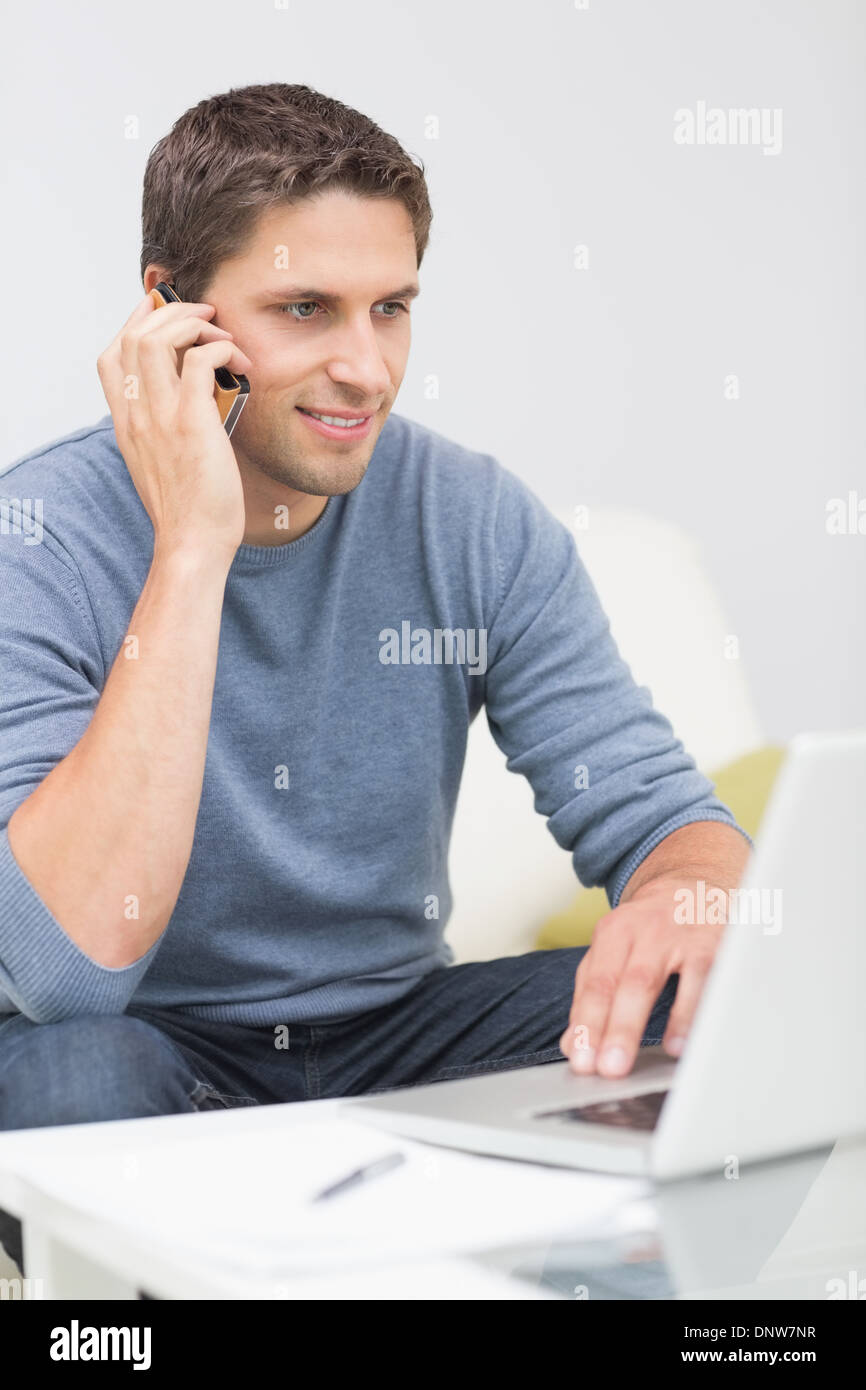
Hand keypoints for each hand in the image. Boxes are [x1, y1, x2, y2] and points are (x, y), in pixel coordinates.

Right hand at [97, 292, 253, 559]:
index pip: (111, 355)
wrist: (192, 542)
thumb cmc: (188, 508)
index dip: (135, 323)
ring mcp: (160, 416)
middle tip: (205, 316)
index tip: (163, 312)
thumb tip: (193, 399)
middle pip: (133, 335)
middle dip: (169, 312)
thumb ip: (163, 428)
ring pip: (158, 337)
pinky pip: (200, 360)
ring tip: (222, 335)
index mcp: (126, 422)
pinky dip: (220, 348)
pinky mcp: (191, 422)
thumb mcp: (161, 462)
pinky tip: (239, 361)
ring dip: (194, 324)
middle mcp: (136, 413)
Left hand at [558, 878, 724, 1077]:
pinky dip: (691, 1014)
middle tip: (607, 1068)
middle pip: (626, 983)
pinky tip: (682, 1043)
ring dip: (655, 1021)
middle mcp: (644, 932)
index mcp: (613, 933)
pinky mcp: (715, 944)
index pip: (596, 984)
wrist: (694, 885)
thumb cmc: (650, 929)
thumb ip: (592, 993)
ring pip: (659, 980)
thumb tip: (573, 1044)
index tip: (582, 1060)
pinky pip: (704, 981)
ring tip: (645, 1058)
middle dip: (615, 1029)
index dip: (587, 1023)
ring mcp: (680, 936)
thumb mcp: (616, 949)